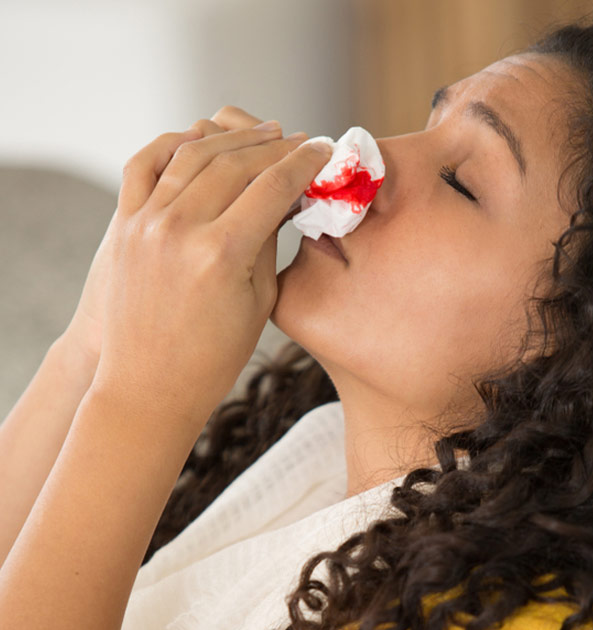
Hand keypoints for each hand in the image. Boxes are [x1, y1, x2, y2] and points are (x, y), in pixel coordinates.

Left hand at [59, 107, 279, 376]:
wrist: (149, 387)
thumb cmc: (213, 357)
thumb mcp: (259, 302)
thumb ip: (268, 240)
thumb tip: (283, 195)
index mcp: (221, 255)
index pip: (273, 186)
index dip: (304, 163)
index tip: (323, 150)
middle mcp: (180, 229)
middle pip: (236, 162)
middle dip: (275, 146)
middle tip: (298, 142)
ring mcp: (146, 223)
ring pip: (194, 154)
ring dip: (233, 138)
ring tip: (261, 133)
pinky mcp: (125, 225)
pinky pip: (146, 163)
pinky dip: (175, 142)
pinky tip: (202, 138)